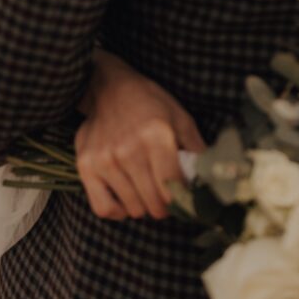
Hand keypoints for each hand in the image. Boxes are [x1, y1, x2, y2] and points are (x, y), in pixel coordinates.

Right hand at [75, 50, 205, 221]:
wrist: (108, 88)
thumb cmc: (148, 103)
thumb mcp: (179, 117)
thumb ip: (196, 149)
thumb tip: (212, 179)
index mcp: (156, 136)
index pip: (174, 189)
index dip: (184, 197)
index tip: (184, 193)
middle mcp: (129, 150)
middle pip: (155, 204)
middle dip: (166, 205)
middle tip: (166, 194)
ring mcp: (105, 160)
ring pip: (133, 209)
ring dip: (143, 205)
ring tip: (146, 189)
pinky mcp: (86, 167)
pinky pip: (104, 209)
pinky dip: (118, 211)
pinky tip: (125, 197)